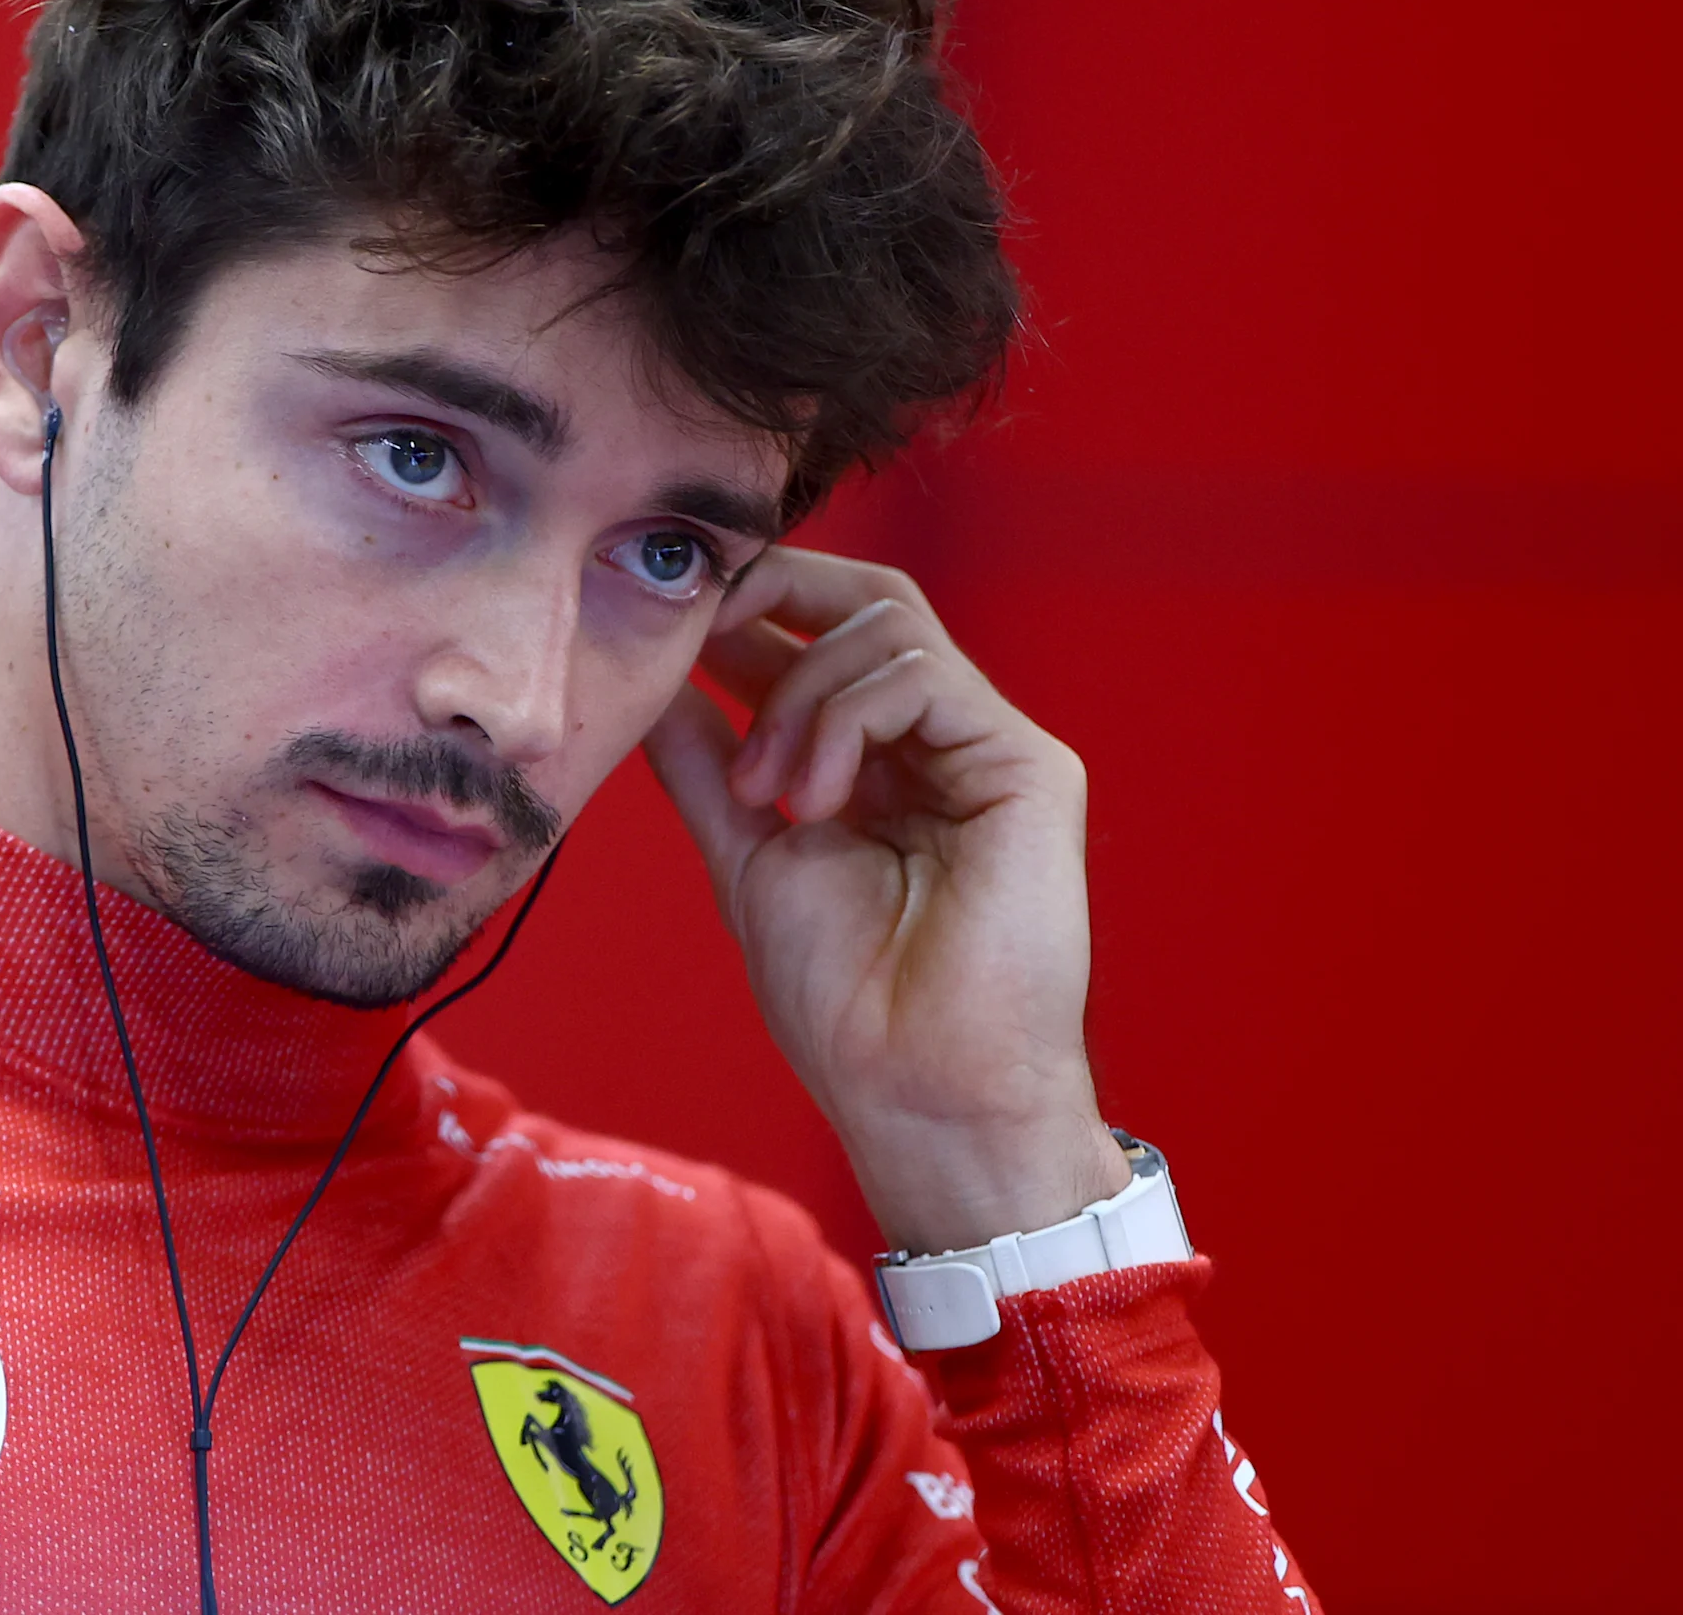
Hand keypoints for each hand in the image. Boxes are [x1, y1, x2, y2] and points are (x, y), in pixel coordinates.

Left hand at [644, 547, 1128, 1254]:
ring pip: (887, 625)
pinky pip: (923, 674)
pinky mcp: (1028, 767)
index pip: (822, 636)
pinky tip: (812, 798)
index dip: (745, 608)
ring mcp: (986, 750)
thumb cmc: (844, 1003)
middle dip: (769, 592)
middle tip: (695, 635)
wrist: (915, 1090)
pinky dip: (843, 717)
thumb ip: (706, 764)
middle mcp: (938, 743)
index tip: (669, 623)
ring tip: (766, 795)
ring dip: (796, 695)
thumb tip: (654, 681)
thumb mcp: (744, 854)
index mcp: (875, 762)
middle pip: (870, 599)